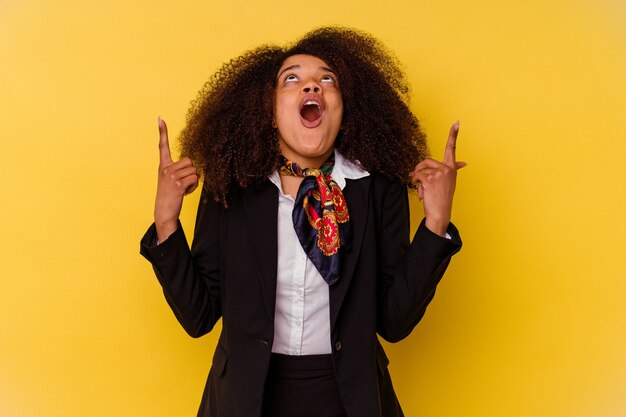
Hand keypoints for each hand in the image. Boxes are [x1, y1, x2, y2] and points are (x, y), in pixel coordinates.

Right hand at [154, 117, 198, 242]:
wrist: (164, 211)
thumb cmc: (170, 195)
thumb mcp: (170, 180)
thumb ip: (178, 170)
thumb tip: (194, 167)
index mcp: (163, 166)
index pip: (162, 146)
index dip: (162, 132)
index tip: (160, 118)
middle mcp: (165, 168)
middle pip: (190, 161)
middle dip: (192, 172)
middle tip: (183, 183)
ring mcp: (171, 176)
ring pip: (194, 170)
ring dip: (193, 181)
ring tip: (183, 189)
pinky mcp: (177, 184)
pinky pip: (194, 179)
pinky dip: (194, 187)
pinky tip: (185, 193)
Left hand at [410, 121, 465, 236]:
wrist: (440, 213)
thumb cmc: (443, 198)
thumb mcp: (449, 182)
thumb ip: (453, 170)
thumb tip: (464, 163)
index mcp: (452, 168)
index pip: (452, 148)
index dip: (453, 134)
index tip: (457, 122)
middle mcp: (447, 169)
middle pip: (426, 161)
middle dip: (419, 170)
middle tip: (419, 181)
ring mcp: (439, 173)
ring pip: (420, 169)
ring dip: (417, 180)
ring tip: (424, 191)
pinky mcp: (430, 179)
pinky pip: (416, 176)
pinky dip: (415, 184)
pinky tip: (422, 192)